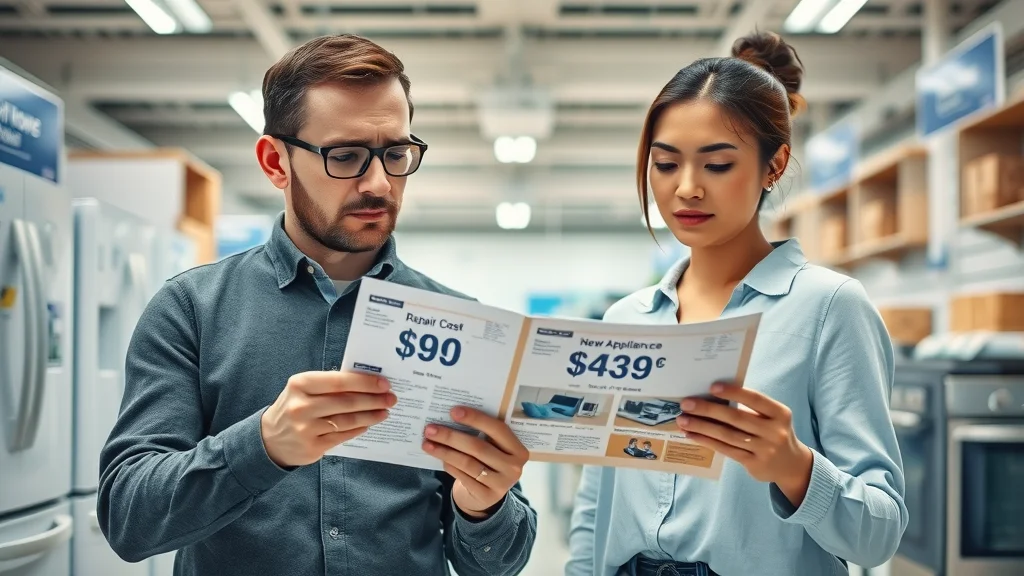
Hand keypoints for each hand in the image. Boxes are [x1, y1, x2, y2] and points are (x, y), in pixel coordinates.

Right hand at [261, 371, 396, 467]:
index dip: (365, 382)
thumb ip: (329, 385)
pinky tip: (369, 423)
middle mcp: (302, 406)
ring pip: (348, 420)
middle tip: (391, 398)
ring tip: (385, 411)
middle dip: (374, 399)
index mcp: (300, 384)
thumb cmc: (294, 406)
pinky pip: (343, 436)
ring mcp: (306, 429)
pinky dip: (359, 428)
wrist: (270, 439)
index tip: (384, 383)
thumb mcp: (303, 389)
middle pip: (347, 402)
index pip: (339, 381)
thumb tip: (367, 382)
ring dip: (371, 415)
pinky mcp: (312, 447)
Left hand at [422, 407, 528, 518]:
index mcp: (518, 449)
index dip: (475, 419)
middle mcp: (514, 467)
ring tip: (427, 444)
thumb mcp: (495, 448)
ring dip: (445, 452)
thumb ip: (484, 434)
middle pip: (478, 447)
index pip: (498, 429)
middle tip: (430, 429)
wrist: (488, 494)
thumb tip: (453, 415)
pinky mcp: (486, 496)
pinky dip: (449, 465)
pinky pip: (463, 476)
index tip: (453, 411)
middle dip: (451, 436)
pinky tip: (439, 458)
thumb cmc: (489, 462)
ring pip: (468, 462)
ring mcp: (501, 484)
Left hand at [676, 382, 813, 506]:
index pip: (755, 399)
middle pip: (736, 417)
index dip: (734, 392)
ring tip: (683, 420)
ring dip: (702, 427)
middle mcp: (774, 431)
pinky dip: (707, 441)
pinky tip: (692, 435)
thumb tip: (713, 396)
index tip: (712, 387)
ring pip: (727, 435)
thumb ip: (751, 408)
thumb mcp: (772, 418)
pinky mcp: (754, 463)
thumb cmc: (773, 432)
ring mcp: (764, 449)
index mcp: (780, 413)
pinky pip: (726, 449)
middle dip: (708, 409)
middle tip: (686, 404)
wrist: (792, 465)